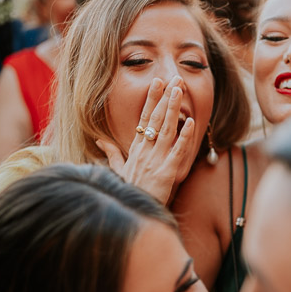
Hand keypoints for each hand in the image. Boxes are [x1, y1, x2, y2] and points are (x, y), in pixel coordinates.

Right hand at [95, 76, 196, 203]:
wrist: (133, 212)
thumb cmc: (128, 192)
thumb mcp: (117, 171)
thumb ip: (111, 154)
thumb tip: (100, 140)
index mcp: (136, 149)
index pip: (144, 119)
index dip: (151, 100)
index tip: (157, 83)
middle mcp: (145, 151)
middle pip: (155, 119)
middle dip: (165, 98)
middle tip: (174, 78)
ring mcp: (156, 161)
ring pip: (166, 130)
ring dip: (173, 109)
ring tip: (180, 90)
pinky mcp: (167, 173)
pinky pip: (177, 152)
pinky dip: (184, 138)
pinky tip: (190, 123)